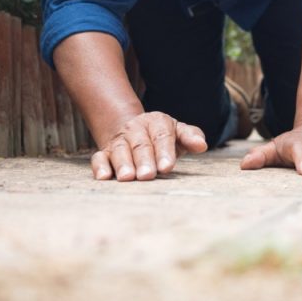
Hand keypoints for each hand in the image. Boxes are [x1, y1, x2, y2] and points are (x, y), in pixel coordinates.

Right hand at [91, 111, 207, 180]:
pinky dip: (100, 167)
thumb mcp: (178, 132)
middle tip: (147, 175)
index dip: (164, 151)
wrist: (133, 129)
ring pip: (120, 151)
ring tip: (127, 178)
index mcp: (157, 122)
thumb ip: (191, 137)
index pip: (162, 136)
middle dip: (144, 160)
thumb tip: (201, 145)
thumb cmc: (162, 136)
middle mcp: (136, 129)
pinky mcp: (105, 152)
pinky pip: (99, 157)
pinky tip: (104, 177)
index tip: (167, 167)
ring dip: (123, 164)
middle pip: (140, 145)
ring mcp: (119, 141)